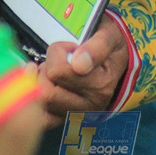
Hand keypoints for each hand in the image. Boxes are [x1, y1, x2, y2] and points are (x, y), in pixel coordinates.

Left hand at [28, 14, 128, 128]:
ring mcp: (77, 114)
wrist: (118, 57)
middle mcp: (90, 105)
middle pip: (46, 90)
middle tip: (61, 59)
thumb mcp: (110, 36)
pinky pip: (42, 115)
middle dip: (47, 68)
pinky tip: (45, 83)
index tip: (72, 46)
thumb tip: (79, 65)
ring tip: (56, 70)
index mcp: (101, 86)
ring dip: (43, 81)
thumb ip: (97, 48)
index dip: (58, 52)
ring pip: (41, 102)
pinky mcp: (66, 118)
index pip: (58, 72)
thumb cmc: (111, 45)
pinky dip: (37, 97)